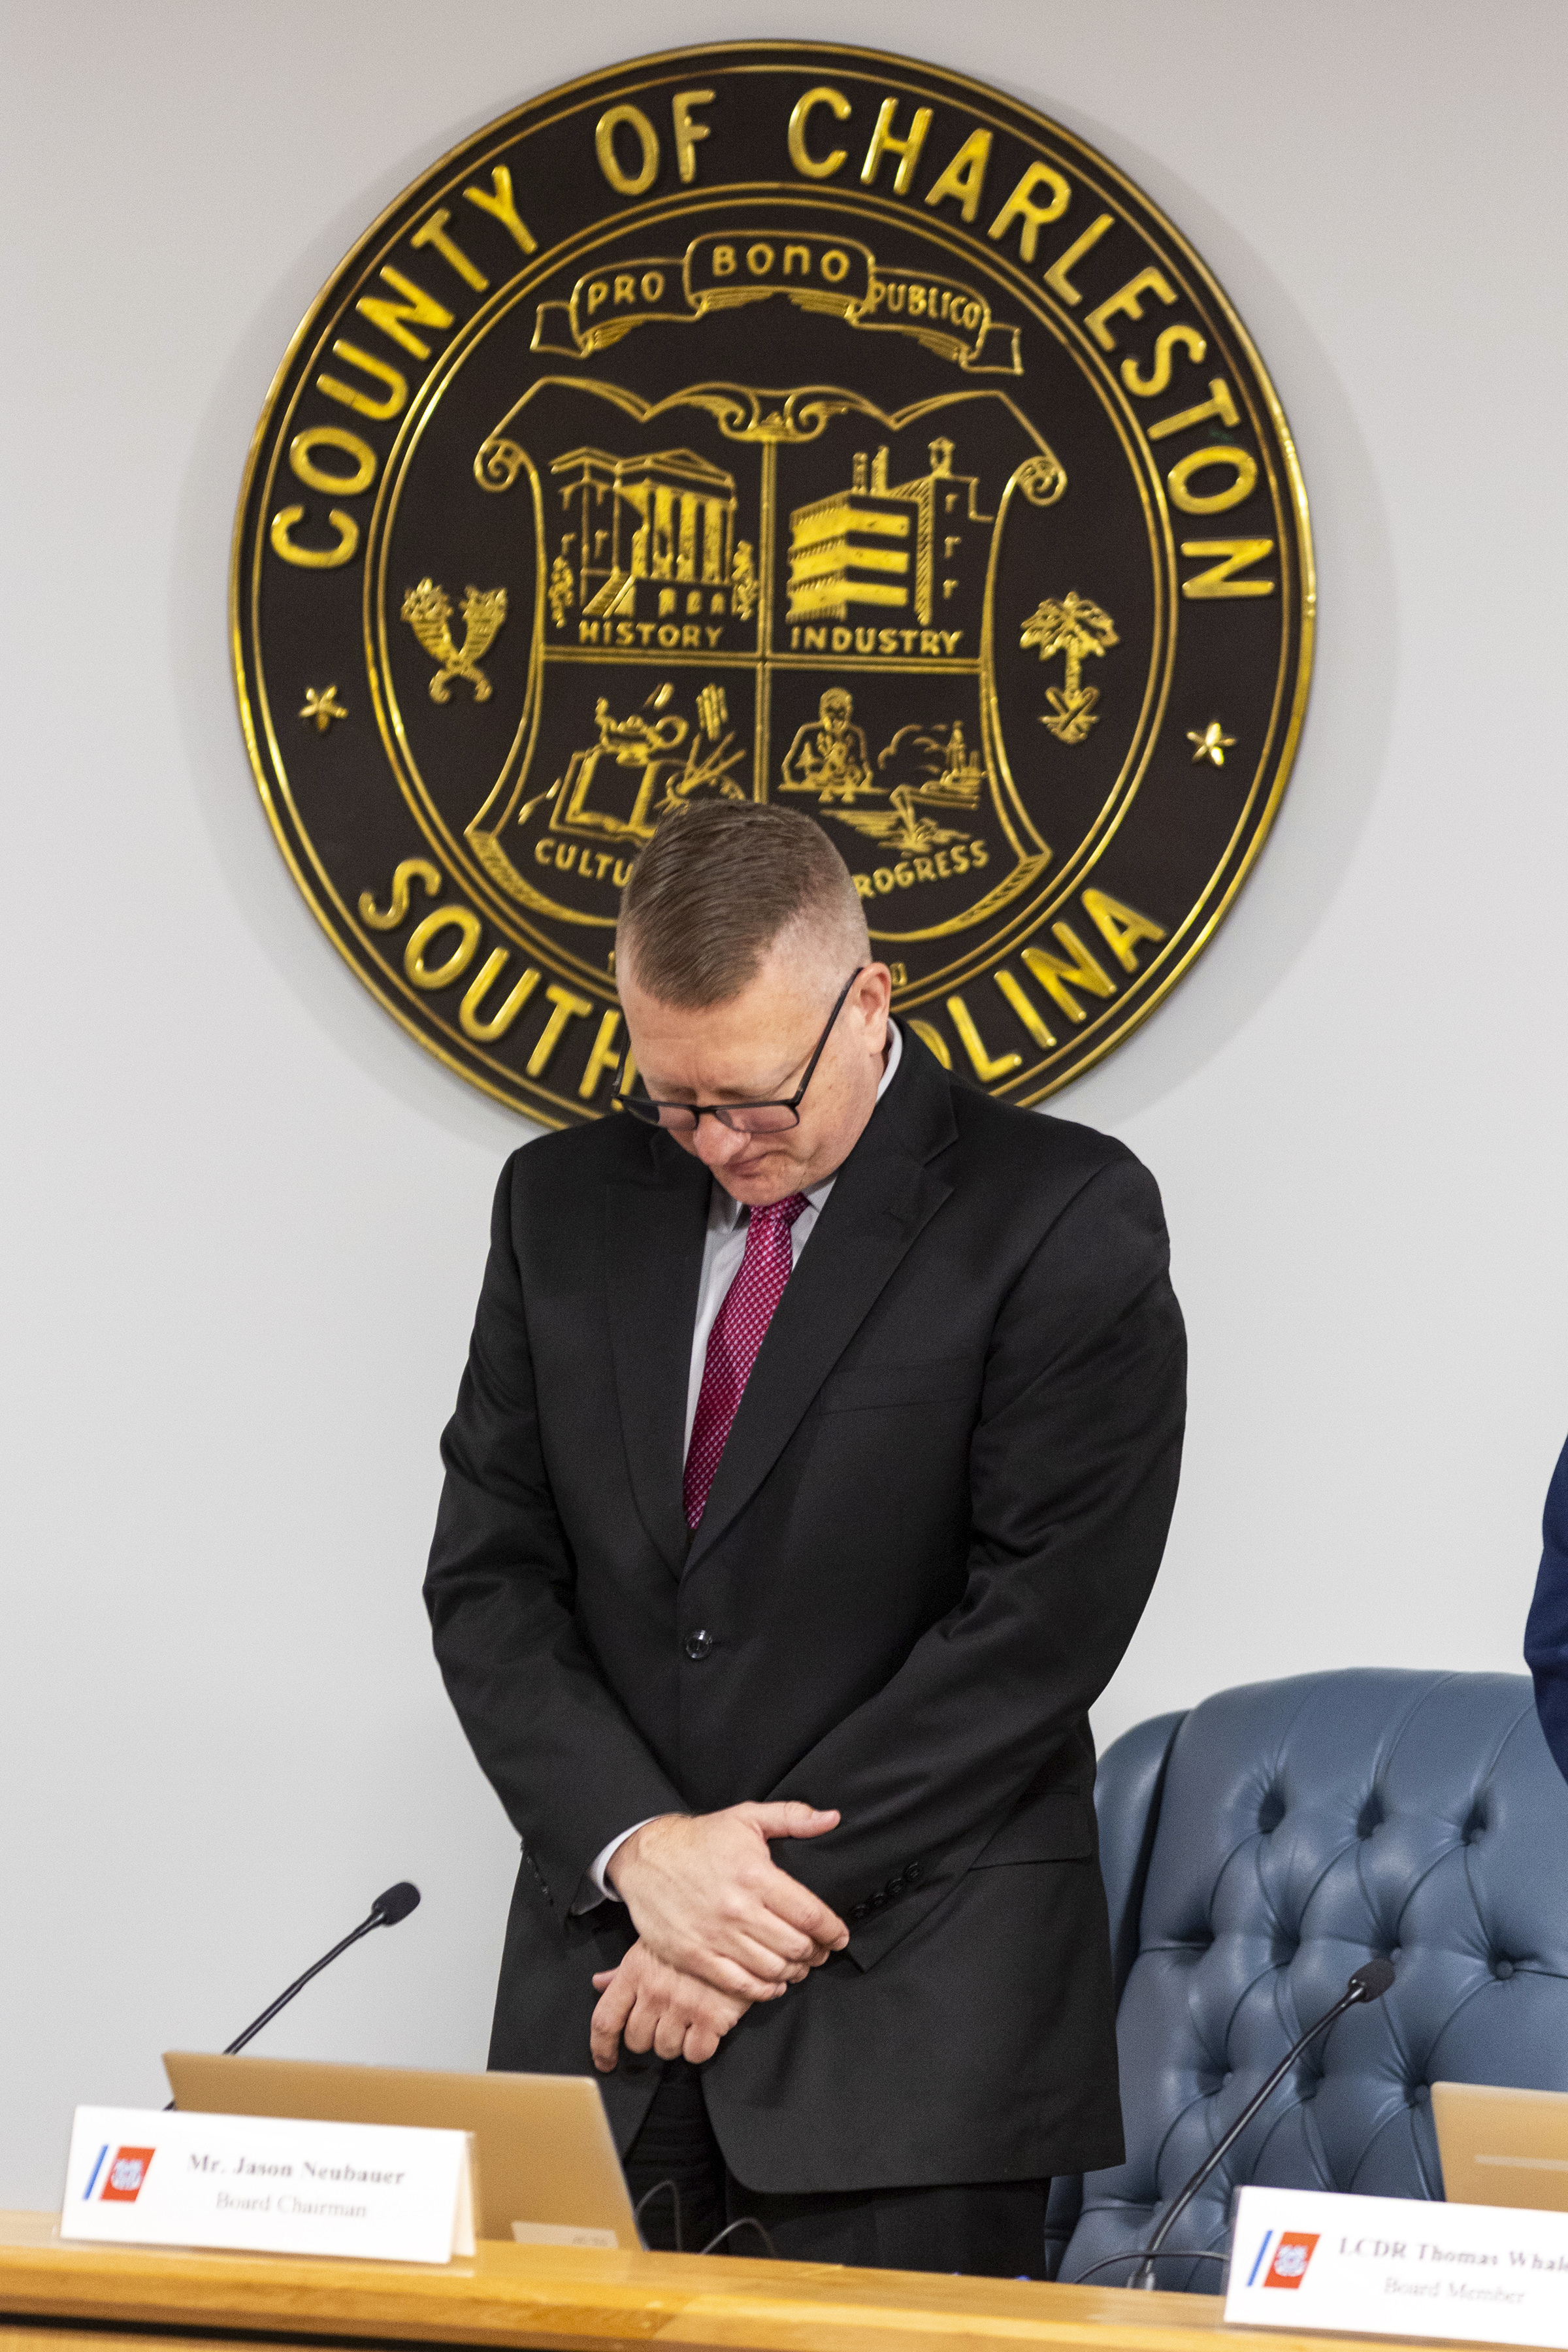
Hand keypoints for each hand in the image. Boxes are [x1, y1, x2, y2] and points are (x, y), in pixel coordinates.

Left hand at [589, 1940, 748, 2070]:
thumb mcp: (653, 1943)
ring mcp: (683, 2005)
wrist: (739, 1932)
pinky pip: (695, 2054)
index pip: (605, 2020)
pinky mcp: (711, 2018)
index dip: (601, 2048)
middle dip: (649, 2037)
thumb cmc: (694, 1936)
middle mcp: (655, 1991)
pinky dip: (700, 2047)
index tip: (606, 2061)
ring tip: (689, 2017)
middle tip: (666, 2019)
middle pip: (636, 2041)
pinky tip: (706, 2025)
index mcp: (636, 1971)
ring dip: (676, 2041)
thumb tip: (599, 1983)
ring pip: (665, 2050)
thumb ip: (624, 1970)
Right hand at [607, 1802, 848, 2000]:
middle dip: (816, 1953)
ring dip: (794, 1972)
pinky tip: (773, 1983)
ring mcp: (715, 1936)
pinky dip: (764, 1991)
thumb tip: (832, 1818)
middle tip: (820, 1952)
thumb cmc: (701, 1838)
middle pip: (795, 1946)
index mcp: (756, 1874)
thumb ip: (793, 1817)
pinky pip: (740, 1985)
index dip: (832, 1930)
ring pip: (772, 1969)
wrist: (646, 1857)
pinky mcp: (695, 1956)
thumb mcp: (747, 1817)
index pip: (809, 1914)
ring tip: (799, 1965)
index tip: (839, 1936)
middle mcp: (738, 1909)